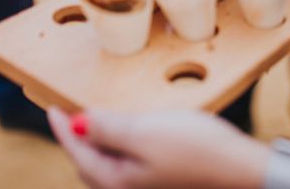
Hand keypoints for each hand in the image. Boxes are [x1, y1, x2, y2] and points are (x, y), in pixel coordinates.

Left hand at [48, 107, 269, 188]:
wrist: (238, 170)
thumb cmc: (195, 150)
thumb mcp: (146, 133)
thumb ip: (108, 129)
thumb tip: (77, 124)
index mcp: (117, 180)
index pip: (78, 153)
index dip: (63, 129)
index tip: (52, 108)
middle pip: (90, 165)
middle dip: (76, 141)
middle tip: (68, 115)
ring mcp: (146, 186)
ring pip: (108, 166)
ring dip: (97, 144)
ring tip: (95, 121)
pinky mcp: (163, 179)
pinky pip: (127, 164)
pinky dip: (118, 148)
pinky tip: (130, 135)